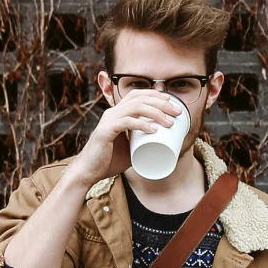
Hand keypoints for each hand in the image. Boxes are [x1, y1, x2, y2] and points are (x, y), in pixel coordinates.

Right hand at [69, 85, 187, 188]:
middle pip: (140, 99)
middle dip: (161, 103)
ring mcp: (108, 121)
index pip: (137, 95)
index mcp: (117, 113)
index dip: (155, 94)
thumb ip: (141, 141)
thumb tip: (162, 143)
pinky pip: (126, 123)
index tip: (172, 103)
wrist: (89, 172)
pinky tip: (153, 129)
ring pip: (135, 108)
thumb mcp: (129, 147)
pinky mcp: (105, 132)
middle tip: (177, 113)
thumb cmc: (109, 160)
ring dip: (156, 112)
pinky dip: (141, 124)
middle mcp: (112, 113)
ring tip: (169, 122)